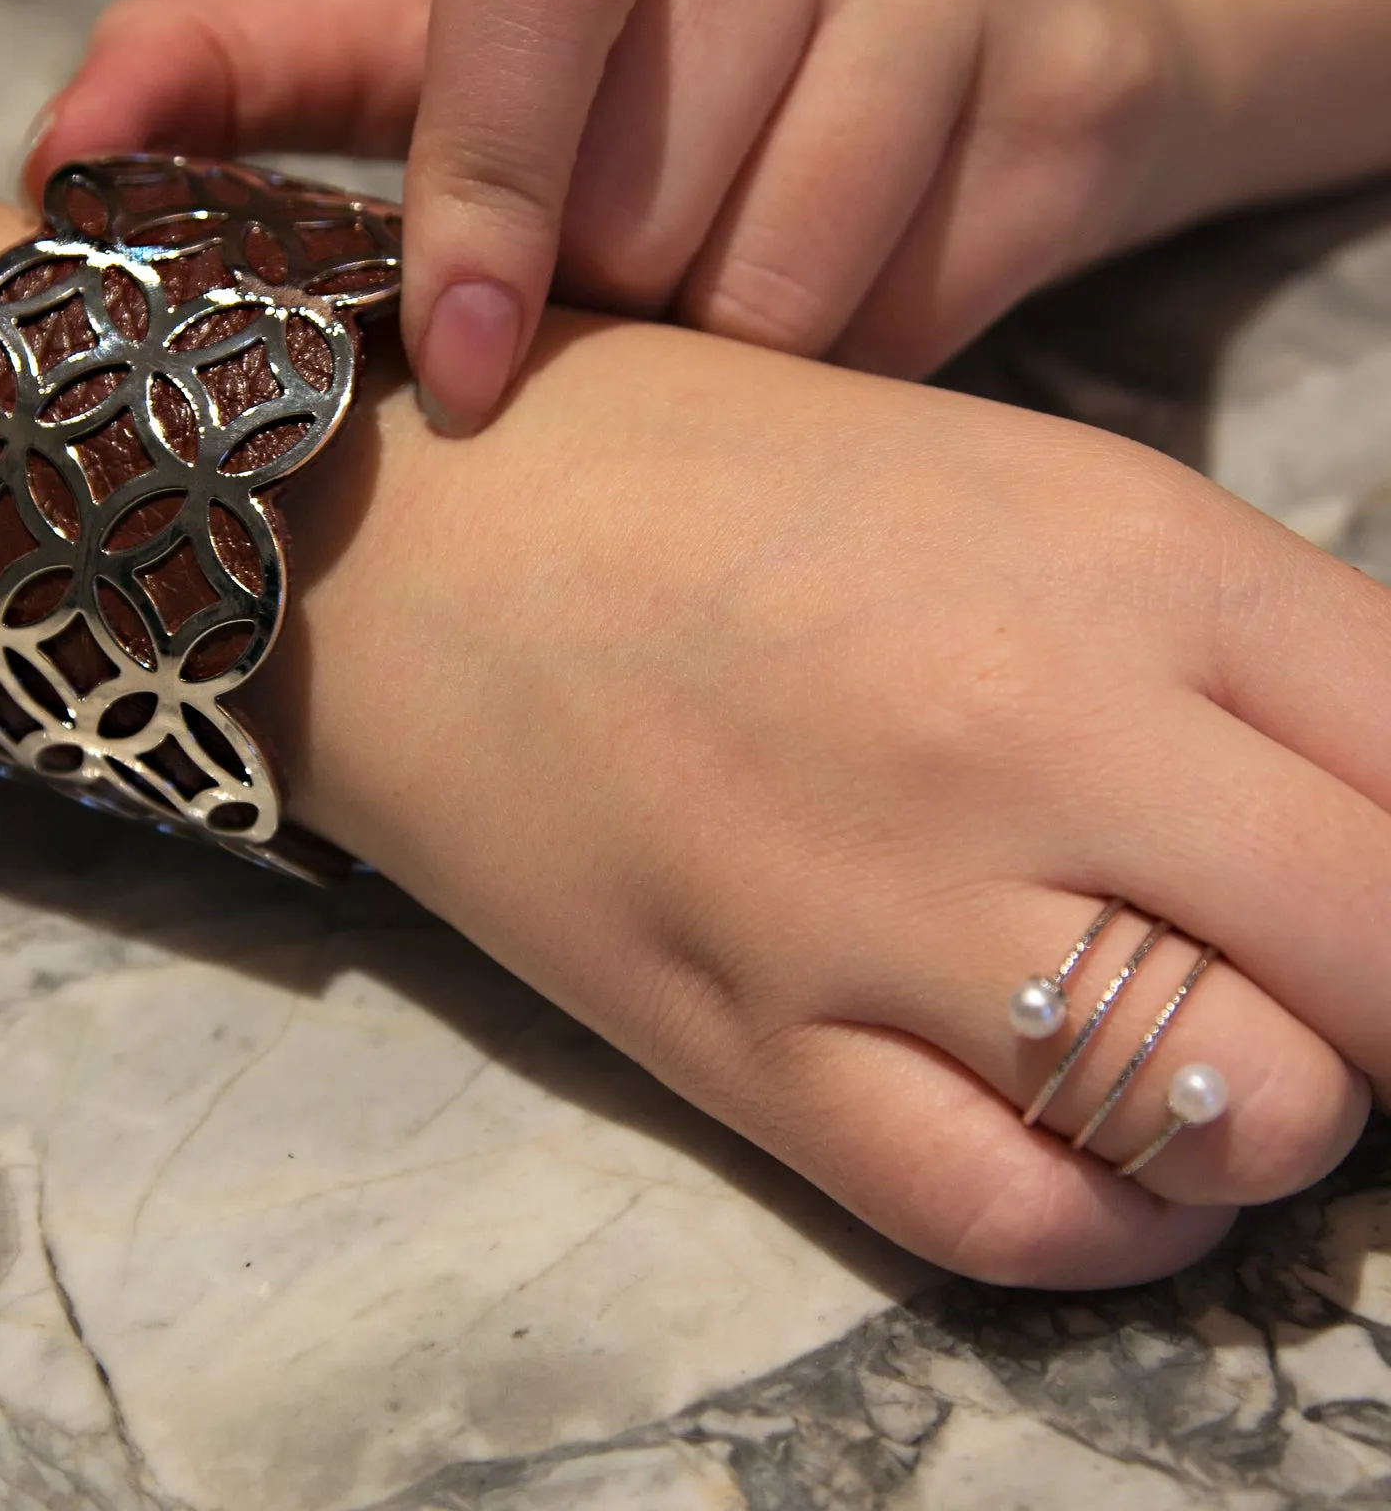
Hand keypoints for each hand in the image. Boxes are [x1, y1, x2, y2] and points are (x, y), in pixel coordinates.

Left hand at [33, 0, 1192, 429]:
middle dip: (601, 298)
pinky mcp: (1075, 79)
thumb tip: (53, 166)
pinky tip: (819, 309)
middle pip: (652, 172)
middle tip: (598, 308)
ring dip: (713, 348)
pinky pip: (913, 316)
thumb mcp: (435, 23)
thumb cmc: (644, 31)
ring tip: (699, 305)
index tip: (464, 363)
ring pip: (786, 267)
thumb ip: (248, 77)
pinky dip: (837, 369)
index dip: (478, 195)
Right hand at [241, 314, 1386, 1284]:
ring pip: (1250, 1118)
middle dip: (1388, 992)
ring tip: (1189, 1048)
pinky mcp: (750, 1040)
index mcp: (1126, 556)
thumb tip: (1370, 805)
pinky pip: (1024, 1221)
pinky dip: (1116, 1219)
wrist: (408, 531)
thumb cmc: (699, 477)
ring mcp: (884, 903)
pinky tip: (1088, 1145)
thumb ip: (1216, 643)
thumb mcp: (1002, 483)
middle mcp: (1034, 730)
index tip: (1378, 883)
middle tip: (1305, 966)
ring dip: (1265, 1106)